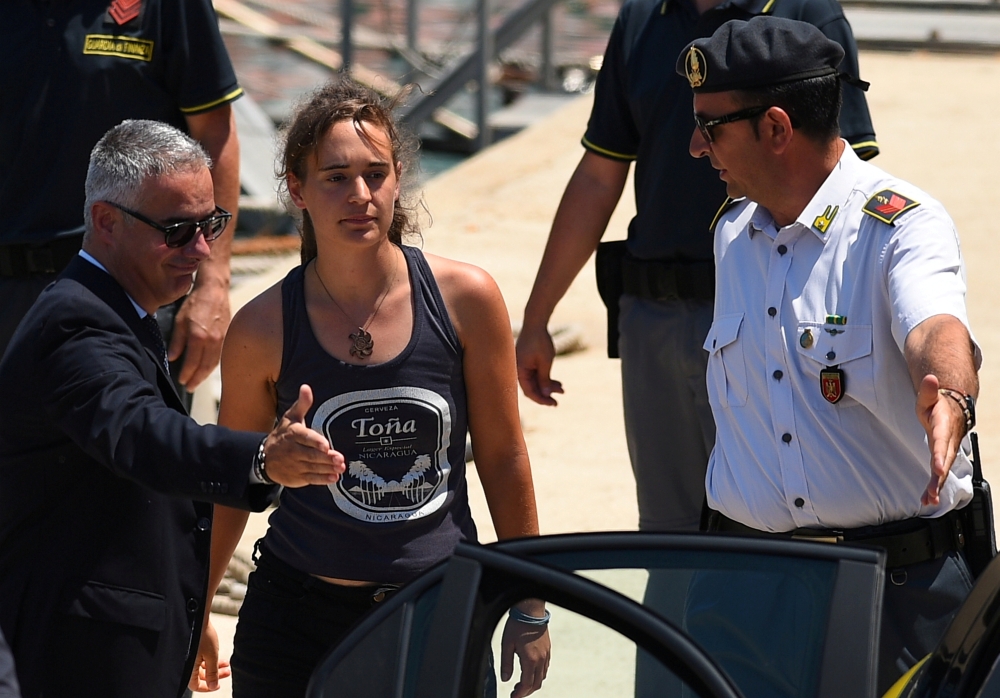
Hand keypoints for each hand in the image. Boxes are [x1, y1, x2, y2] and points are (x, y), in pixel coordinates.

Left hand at [169, 278, 230, 389]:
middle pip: (205, 366)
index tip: (181, 381)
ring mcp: (222, 339)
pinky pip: (220, 355)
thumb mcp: (180, 320)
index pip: (193, 362)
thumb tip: (173, 357)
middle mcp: (213, 340)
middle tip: (190, 388)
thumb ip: (177, 340)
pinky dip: (213, 364)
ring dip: (206, 374)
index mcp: (199, 336)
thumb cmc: (196, 303)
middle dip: (197, 379)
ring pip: (214, 362)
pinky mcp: (227, 336)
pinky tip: (207, 367)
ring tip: (197, 381)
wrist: (214, 290)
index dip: (187, 373)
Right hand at [188, 617, 231, 691]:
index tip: (217, 684)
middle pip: (200, 675)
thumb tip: (213, 686)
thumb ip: (212, 672)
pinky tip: (219, 656)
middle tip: (227, 672)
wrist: (196, 614)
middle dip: (215, 674)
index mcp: (187, 667)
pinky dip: (210, 658)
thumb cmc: (202, 634)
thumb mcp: (211, 655)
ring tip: (227, 664)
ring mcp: (188, 654)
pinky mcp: (191, 646)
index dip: (207, 687)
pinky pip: (200, 657)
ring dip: (214, 666)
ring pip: (202, 666)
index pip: (195, 685)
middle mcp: (186, 662)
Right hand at [264, 384, 345, 486]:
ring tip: (341, 468)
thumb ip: (302, 404)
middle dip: (326, 458)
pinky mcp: (297, 477)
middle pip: (311, 455)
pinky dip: (322, 479)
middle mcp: (293, 450)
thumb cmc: (283, 434)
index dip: (315, 442)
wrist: (265, 458)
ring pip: (313, 467)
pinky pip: (311, 479)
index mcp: (293, 434)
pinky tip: (334, 478)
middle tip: (340, 458)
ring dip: (328, 468)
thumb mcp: (291, 417)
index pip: (305, 438)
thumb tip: (306, 387)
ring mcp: (295, 465)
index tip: (326, 445)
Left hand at [500, 611, 550, 697]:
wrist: (531, 610)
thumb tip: (505, 679)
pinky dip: (538, 675)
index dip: (520, 694)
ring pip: (542, 677)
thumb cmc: (517, 625)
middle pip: (536, 684)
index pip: (527, 684)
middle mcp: (540, 659)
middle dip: (526, 692)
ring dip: (532, 684)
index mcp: (530, 659)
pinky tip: (529, 671)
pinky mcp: (547, 649)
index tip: (513, 697)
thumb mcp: (507, 644)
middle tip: (516, 693)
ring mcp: (546, 654)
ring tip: (521, 683)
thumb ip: (506, 664)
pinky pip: (545, 668)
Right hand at [515, 325, 563, 405]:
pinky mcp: (527, 362)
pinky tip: (557, 383)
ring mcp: (523, 366)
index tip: (553, 404)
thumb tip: (545, 394)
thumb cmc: (539, 341)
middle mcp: (519, 370)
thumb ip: (544, 379)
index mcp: (519, 371)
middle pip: (532, 388)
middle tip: (558, 401)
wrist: (536, 322)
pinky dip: (545, 379)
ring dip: (548, 387)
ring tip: (562, 389)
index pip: (529, 392)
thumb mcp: (545, 362)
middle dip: (546, 394)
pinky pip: (536, 375)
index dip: (541, 399)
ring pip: (535, 382)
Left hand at [916, 374, 966, 505]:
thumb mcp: (929, 397)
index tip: (937, 468)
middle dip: (939, 477)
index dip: (939, 455)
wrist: (953, 410)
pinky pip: (939, 474)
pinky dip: (934, 487)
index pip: (941, 441)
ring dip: (936, 486)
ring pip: (943, 471)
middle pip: (944, 461)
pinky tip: (927, 500)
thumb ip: (928, 390)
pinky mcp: (942, 458)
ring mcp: (947, 451)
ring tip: (928, 500)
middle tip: (932, 492)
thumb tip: (930, 378)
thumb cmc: (937, 405)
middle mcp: (949, 442)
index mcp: (944, 426)